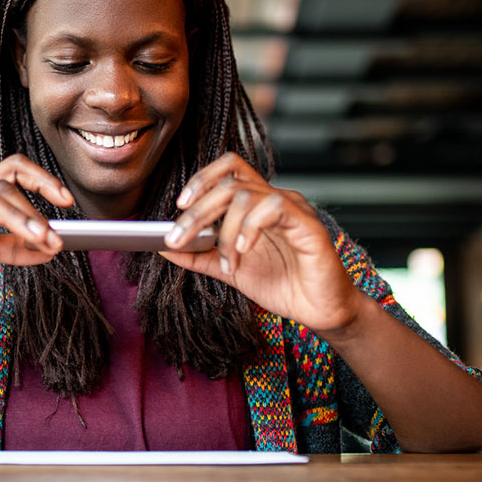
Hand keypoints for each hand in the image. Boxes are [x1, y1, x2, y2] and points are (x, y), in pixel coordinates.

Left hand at [160, 153, 366, 335]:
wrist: (321, 311)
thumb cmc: (284, 285)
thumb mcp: (230, 271)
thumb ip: (199, 256)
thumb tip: (161, 246)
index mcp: (256, 205)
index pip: (228, 170)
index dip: (200, 179)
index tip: (179, 205)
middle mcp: (274, 199)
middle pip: (228, 182)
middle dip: (196, 212)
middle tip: (177, 239)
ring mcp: (292, 209)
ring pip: (245, 195)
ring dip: (225, 231)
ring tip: (228, 262)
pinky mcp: (308, 224)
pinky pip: (273, 207)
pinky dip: (250, 228)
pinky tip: (244, 251)